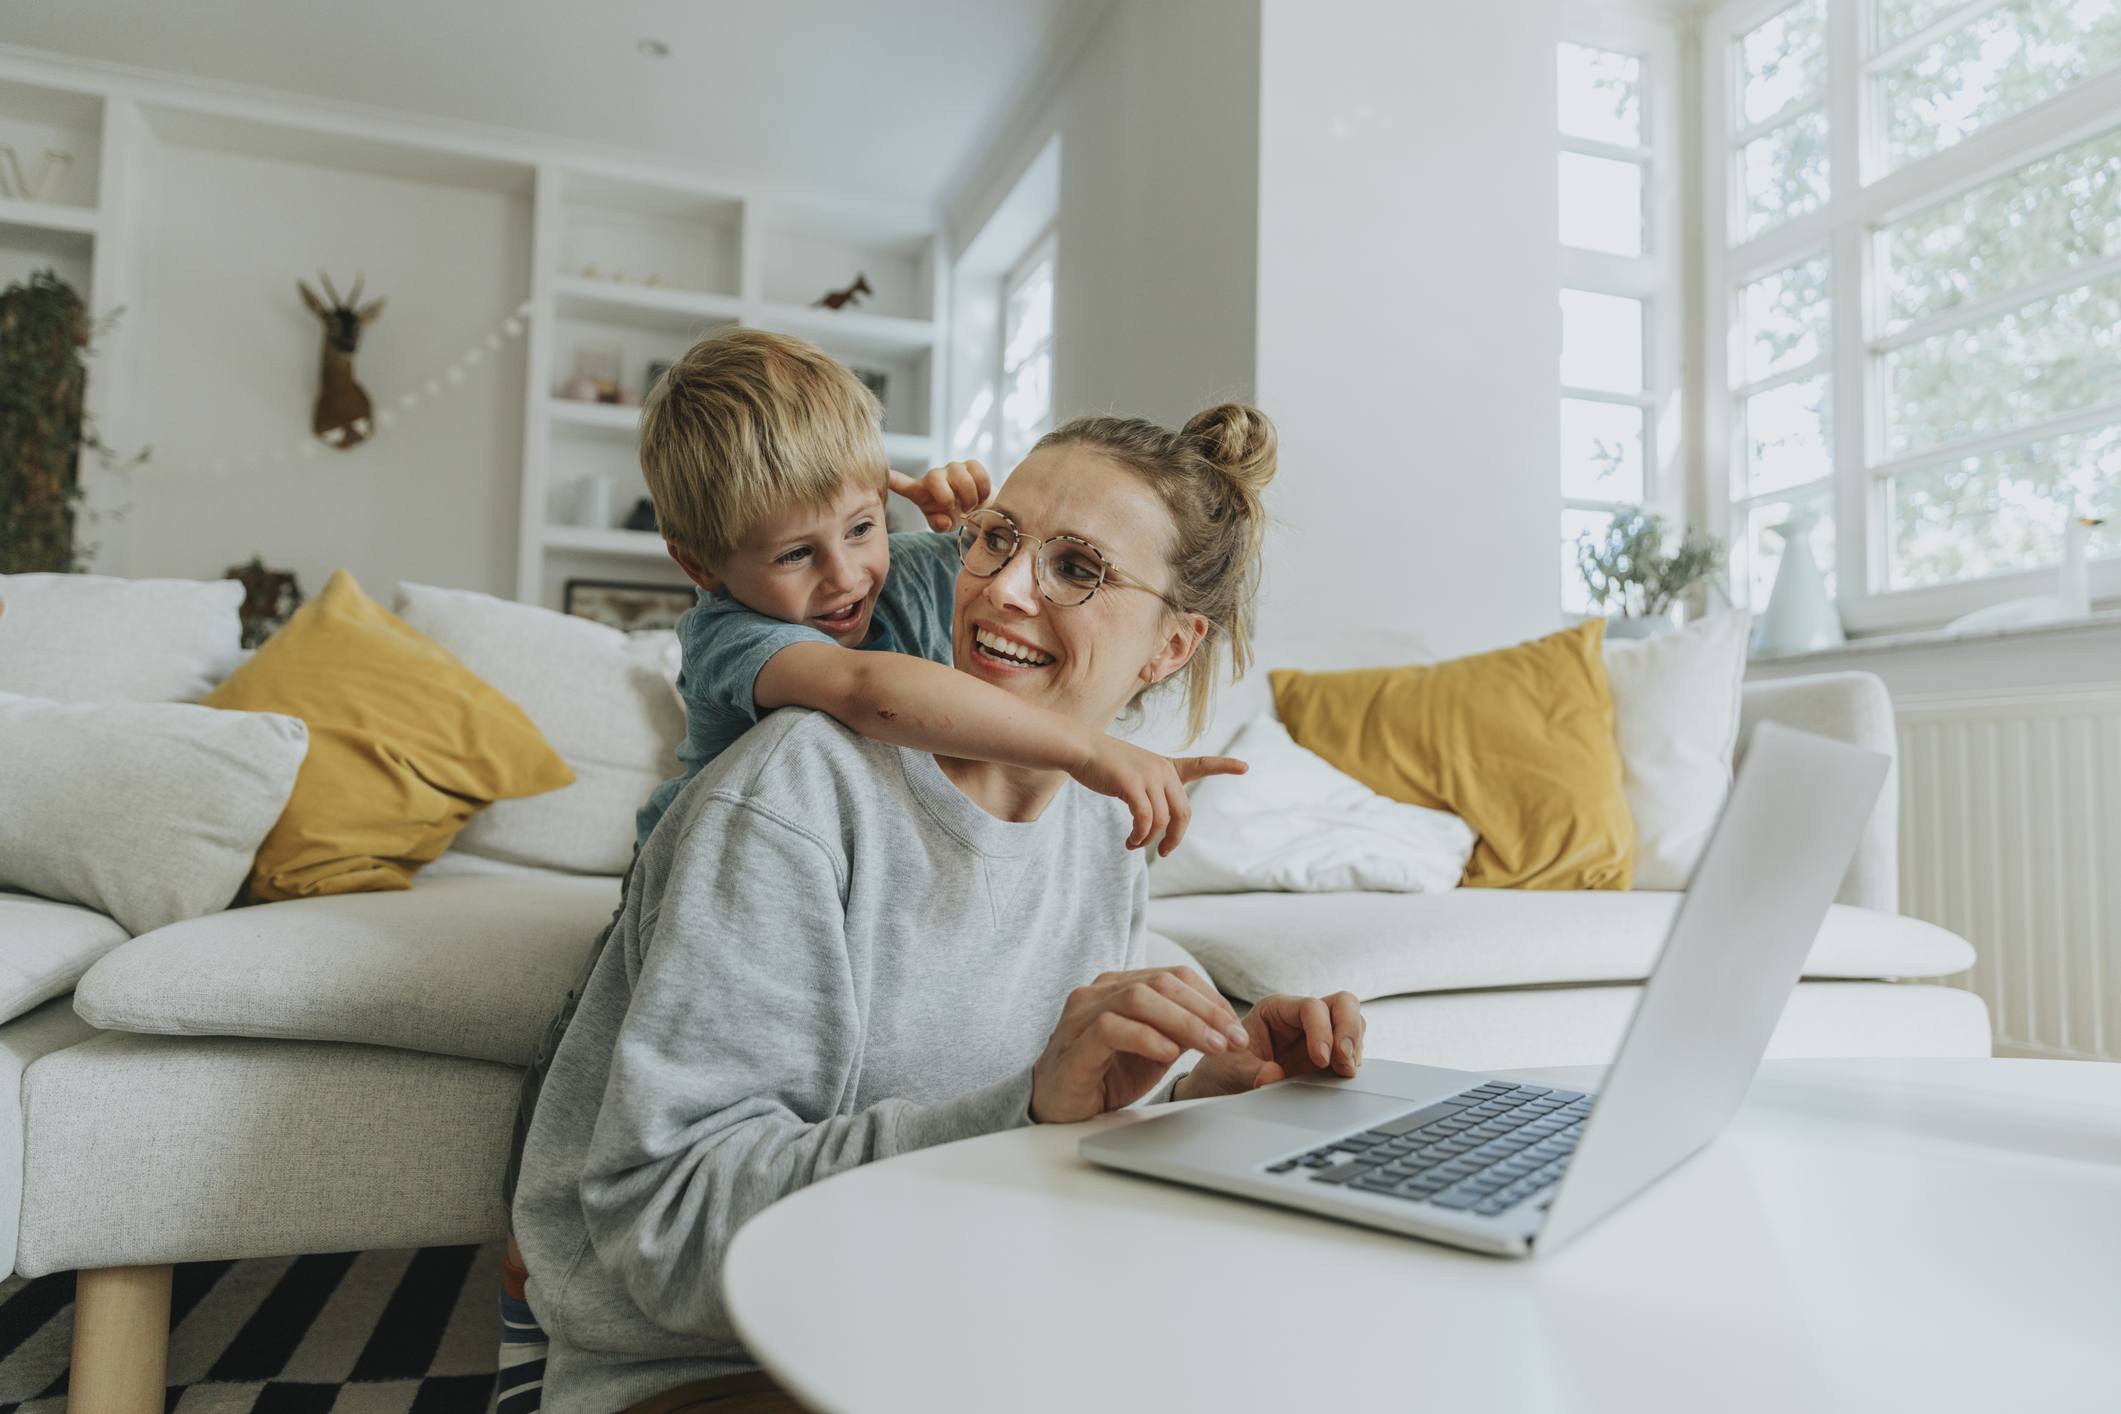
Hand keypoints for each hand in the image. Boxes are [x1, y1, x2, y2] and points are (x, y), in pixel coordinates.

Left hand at [889, 460, 992, 530]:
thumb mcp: (943, 524)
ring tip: (970, 507)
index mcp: (921, 492)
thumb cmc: (953, 515)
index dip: (895, 480)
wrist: (977, 508)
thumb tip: (944, 519)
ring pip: (962, 479)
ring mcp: (953, 468)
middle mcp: (935, 476)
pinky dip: (983, 491)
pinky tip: (981, 498)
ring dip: (970, 498)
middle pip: (935, 479)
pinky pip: (979, 475)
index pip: (903, 484)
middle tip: (957, 509)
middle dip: (947, 497)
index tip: (886, 476)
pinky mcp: (972, 465)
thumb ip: (939, 524)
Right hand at [1031, 967, 1251, 1123]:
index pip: (1174, 975)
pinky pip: (1110, 1029)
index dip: (1211, 998)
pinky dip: (1146, 1037)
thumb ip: (1180, 1030)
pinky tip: (1169, 1053)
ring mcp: (1081, 1016)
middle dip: (1205, 1010)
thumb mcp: (1153, 1049)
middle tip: (1233, 1039)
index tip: (1236, 1027)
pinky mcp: (1073, 1046)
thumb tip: (1223, 1025)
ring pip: (1138, 999)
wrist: (1058, 1106)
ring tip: (1212, 1046)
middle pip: (1161, 983)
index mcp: (1119, 986)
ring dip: (1184, 1022)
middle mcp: (1098, 992)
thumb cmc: (1104, 1074)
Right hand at [1071, 734, 1245, 855]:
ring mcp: (1148, 776)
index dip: (1223, 766)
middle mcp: (1162, 770)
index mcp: (1166, 766)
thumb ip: (1151, 793)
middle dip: (1175, 838)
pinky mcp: (1132, 784)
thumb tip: (1155, 826)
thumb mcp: (1135, 774)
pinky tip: (1130, 841)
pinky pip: (1144, 820)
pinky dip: (1139, 836)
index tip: (1245, 766)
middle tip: (1164, 853)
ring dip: (1149, 840)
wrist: (1081, 748)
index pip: (1200, 764)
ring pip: (1162, 820)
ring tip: (1134, 844)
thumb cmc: (1105, 764)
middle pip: (1182, 813)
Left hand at [1175, 992, 1365, 1099]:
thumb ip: (1251, 1074)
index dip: (1322, 1030)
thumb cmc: (1222, 1071)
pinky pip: (1351, 1048)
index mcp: (1275, 1009)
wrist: (1222, 1089)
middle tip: (1345, 1061)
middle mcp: (1299, 1017)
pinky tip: (1343, 1075)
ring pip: (1353, 1022)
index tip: (1321, 1060)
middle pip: (1342, 1004)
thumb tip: (1273, 1077)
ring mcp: (1316, 1034)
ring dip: (1355, 1045)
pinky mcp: (1326, 1055)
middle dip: (1349, 1029)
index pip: (1311, 1006)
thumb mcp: (1231, 1072)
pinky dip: (1353, 1060)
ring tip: (1345, 1071)